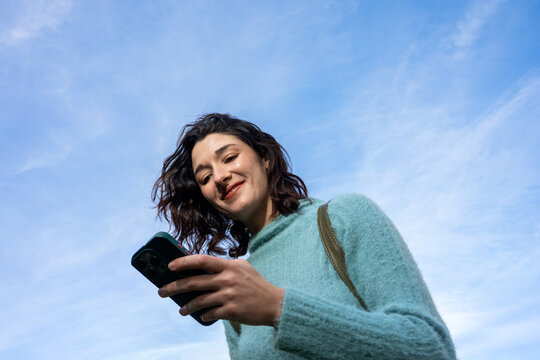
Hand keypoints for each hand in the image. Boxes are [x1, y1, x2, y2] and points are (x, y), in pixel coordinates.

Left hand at [158, 254, 284, 325]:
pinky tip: (201, 316)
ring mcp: (229, 295)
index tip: (170, 266)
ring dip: (186, 306)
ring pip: (199, 301)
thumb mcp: (244, 267)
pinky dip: (203, 315)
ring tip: (181, 310)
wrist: (274, 303)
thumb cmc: (257, 284)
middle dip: (174, 286)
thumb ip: (226, 264)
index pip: (202, 260)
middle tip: (162, 291)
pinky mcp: (231, 310)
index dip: (184, 262)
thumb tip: (205, 265)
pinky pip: (210, 314)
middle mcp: (227, 279)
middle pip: (194, 282)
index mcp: (229, 266)